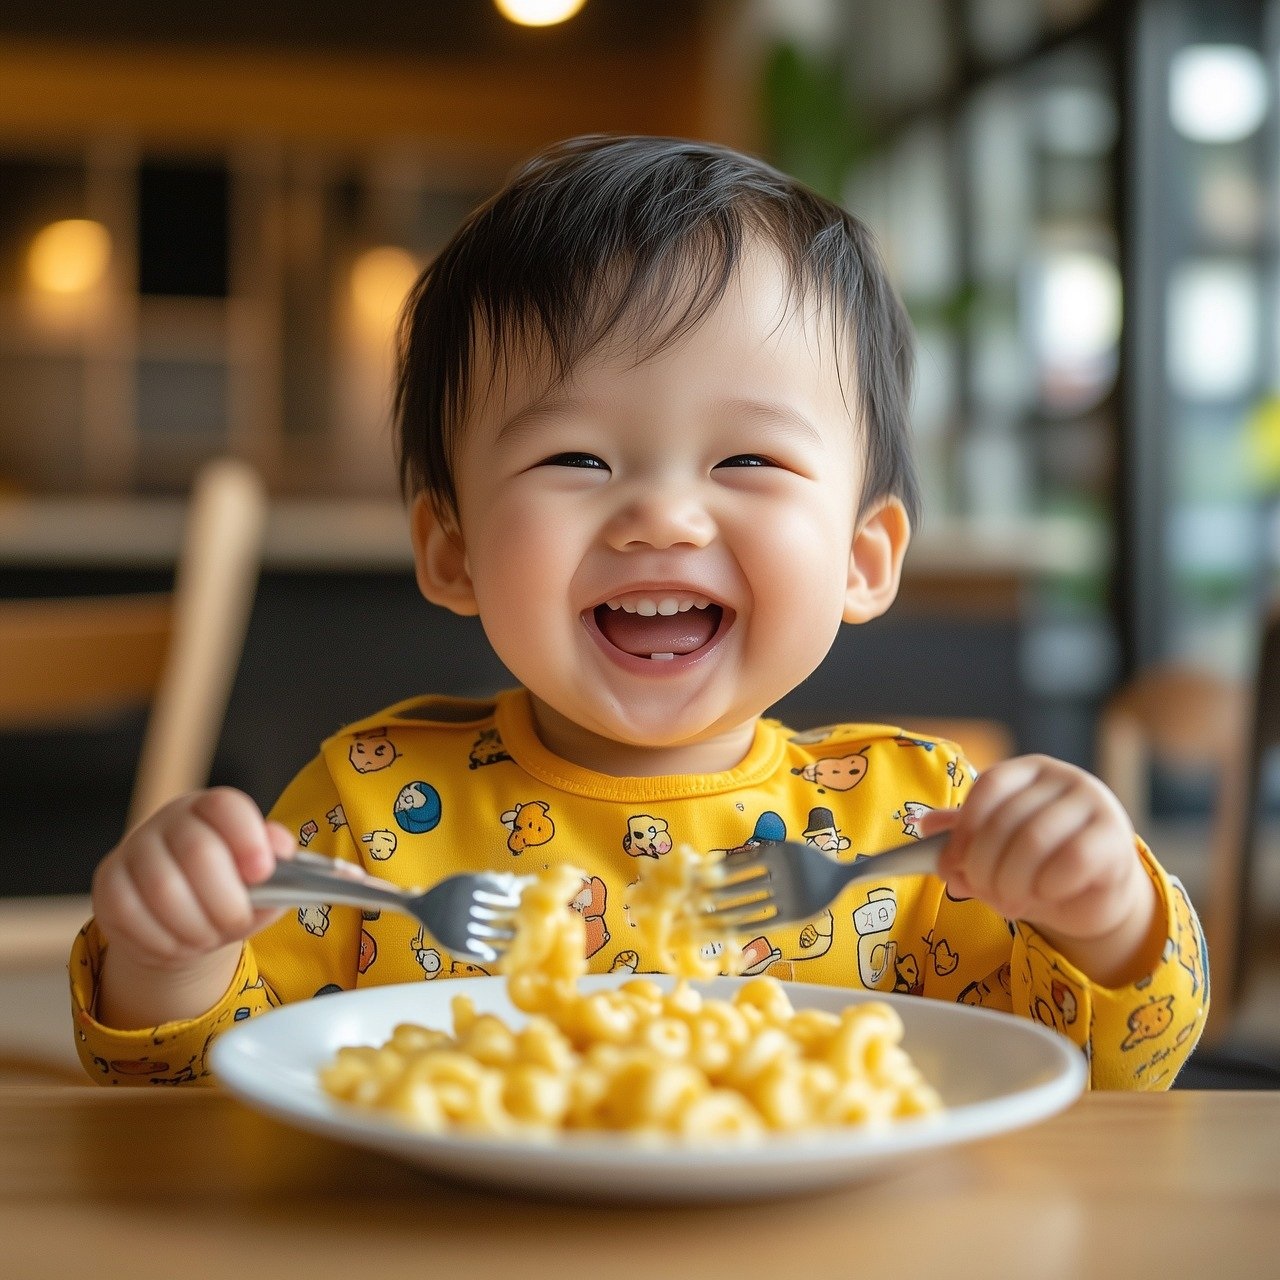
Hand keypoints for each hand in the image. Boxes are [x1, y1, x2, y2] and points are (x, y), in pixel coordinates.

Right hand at [91, 788, 294, 1027]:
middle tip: (235, 923)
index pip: (226, 807)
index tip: (263, 871)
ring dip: (193, 926)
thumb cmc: (232, 890)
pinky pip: (129, 914)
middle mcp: (171, 820)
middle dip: (224, 900)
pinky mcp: (108, 883)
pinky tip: (177, 944)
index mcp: (214, 809)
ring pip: (161, 889)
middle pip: (196, 851)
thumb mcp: (264, 879)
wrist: (184, 918)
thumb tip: (287, 851)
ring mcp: (134, 849)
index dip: (246, 837)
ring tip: (208, 937)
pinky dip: (160, 940)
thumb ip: (280, 865)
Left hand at [915, 755, 1160, 985]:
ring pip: (1035, 840)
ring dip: (1012, 881)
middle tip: (982, 894)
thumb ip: (962, 839)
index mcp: (1028, 771)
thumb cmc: (1037, 864)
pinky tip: (1044, 894)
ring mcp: (1094, 803)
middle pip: (1007, 819)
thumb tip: (926, 828)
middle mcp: (1064, 778)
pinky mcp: (1115, 836)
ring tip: (1008, 901)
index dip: (965, 829)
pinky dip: (1048, 885)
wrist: (1093, 894)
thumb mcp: (994, 849)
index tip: (951, 864)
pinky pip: (1073, 859)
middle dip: (984, 867)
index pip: (989, 787)